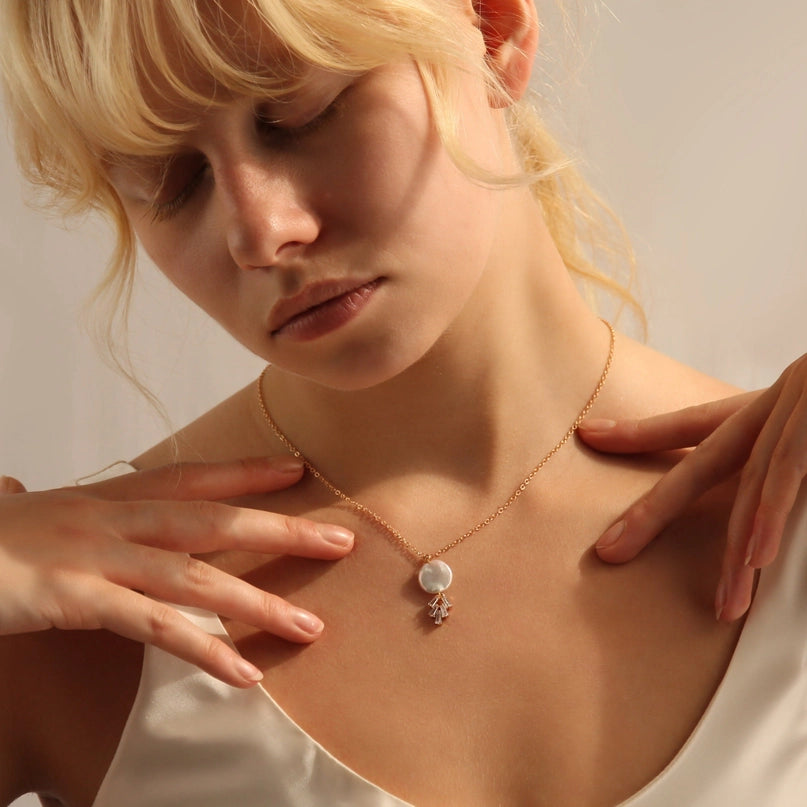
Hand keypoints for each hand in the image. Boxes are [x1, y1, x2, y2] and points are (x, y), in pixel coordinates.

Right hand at [0, 457, 353, 686]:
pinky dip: (202, 649)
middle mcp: (110, 518)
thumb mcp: (21, 513)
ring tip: (311, 628)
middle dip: (280, 529)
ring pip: (195, 576)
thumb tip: (14, 482)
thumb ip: (37, 502)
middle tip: (339, 541)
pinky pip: (152, 626)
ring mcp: (94, 556)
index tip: (297, 470)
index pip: (192, 477)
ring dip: (258, 602)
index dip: (247, 471)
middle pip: (213, 519)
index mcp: (106, 498)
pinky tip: (243, 671)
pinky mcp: (72, 597)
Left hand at [578, 354, 806, 621]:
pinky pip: (793, 473)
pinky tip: (753, 555)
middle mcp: (778, 402)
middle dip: (654, 508)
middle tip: (608, 551)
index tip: (590, 434)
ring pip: (754, 485)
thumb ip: (782, 458)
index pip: (694, 423)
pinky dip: (774, 514)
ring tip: (722, 603)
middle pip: (702, 460)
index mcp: (771, 401)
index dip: (640, 432)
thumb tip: (768, 500)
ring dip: (736, 548)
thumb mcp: (801, 419)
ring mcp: (802, 408)